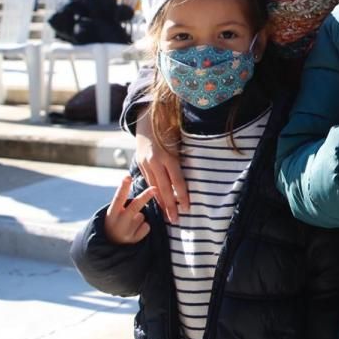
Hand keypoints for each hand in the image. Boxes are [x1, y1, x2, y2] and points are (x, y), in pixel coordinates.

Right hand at [103, 175, 156, 244]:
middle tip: (154, 188)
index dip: (123, 187)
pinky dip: (143, 227)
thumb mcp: (115, 212)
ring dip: (139, 218)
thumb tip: (137, 184)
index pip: (118, 198)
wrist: (111, 244)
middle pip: (134, 207)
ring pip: (142, 217)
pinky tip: (134, 231)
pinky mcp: (134, 240)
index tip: (127, 176)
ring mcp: (126, 232)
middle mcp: (118, 223)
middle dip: (145, 196)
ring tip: (130, 224)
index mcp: (111, 213)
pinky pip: (146, 227)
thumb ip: (123, 201)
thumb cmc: (116, 221)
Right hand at [134, 108, 188, 223]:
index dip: (182, 195)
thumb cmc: (169, 126)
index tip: (187, 208)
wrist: (145, 118)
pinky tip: (158, 203)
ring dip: (161, 203)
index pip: (177, 180)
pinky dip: (153, 193)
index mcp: (167, 156)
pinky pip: (148, 182)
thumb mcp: (180, 137)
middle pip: (164, 188)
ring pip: (154, 187)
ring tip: (168, 217)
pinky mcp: (140, 164)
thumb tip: (199, 168)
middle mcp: (155, 162)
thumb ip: (186, 153)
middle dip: (170, 206)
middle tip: (176, 221)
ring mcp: (145, 163)